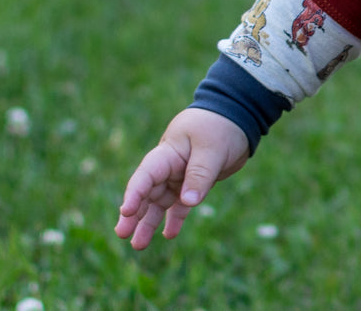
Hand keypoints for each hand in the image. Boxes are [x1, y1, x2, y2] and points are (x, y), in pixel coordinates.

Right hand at [114, 108, 249, 249]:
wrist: (238, 116)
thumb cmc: (221, 125)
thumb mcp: (211, 148)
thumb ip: (199, 174)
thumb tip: (187, 203)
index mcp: (168, 153)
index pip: (146, 175)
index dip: (135, 193)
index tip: (126, 212)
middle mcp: (169, 166)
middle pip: (147, 193)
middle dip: (134, 214)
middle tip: (122, 234)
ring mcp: (180, 175)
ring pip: (160, 203)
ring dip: (149, 222)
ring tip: (139, 244)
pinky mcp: (194, 183)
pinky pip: (180, 204)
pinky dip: (175, 218)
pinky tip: (169, 234)